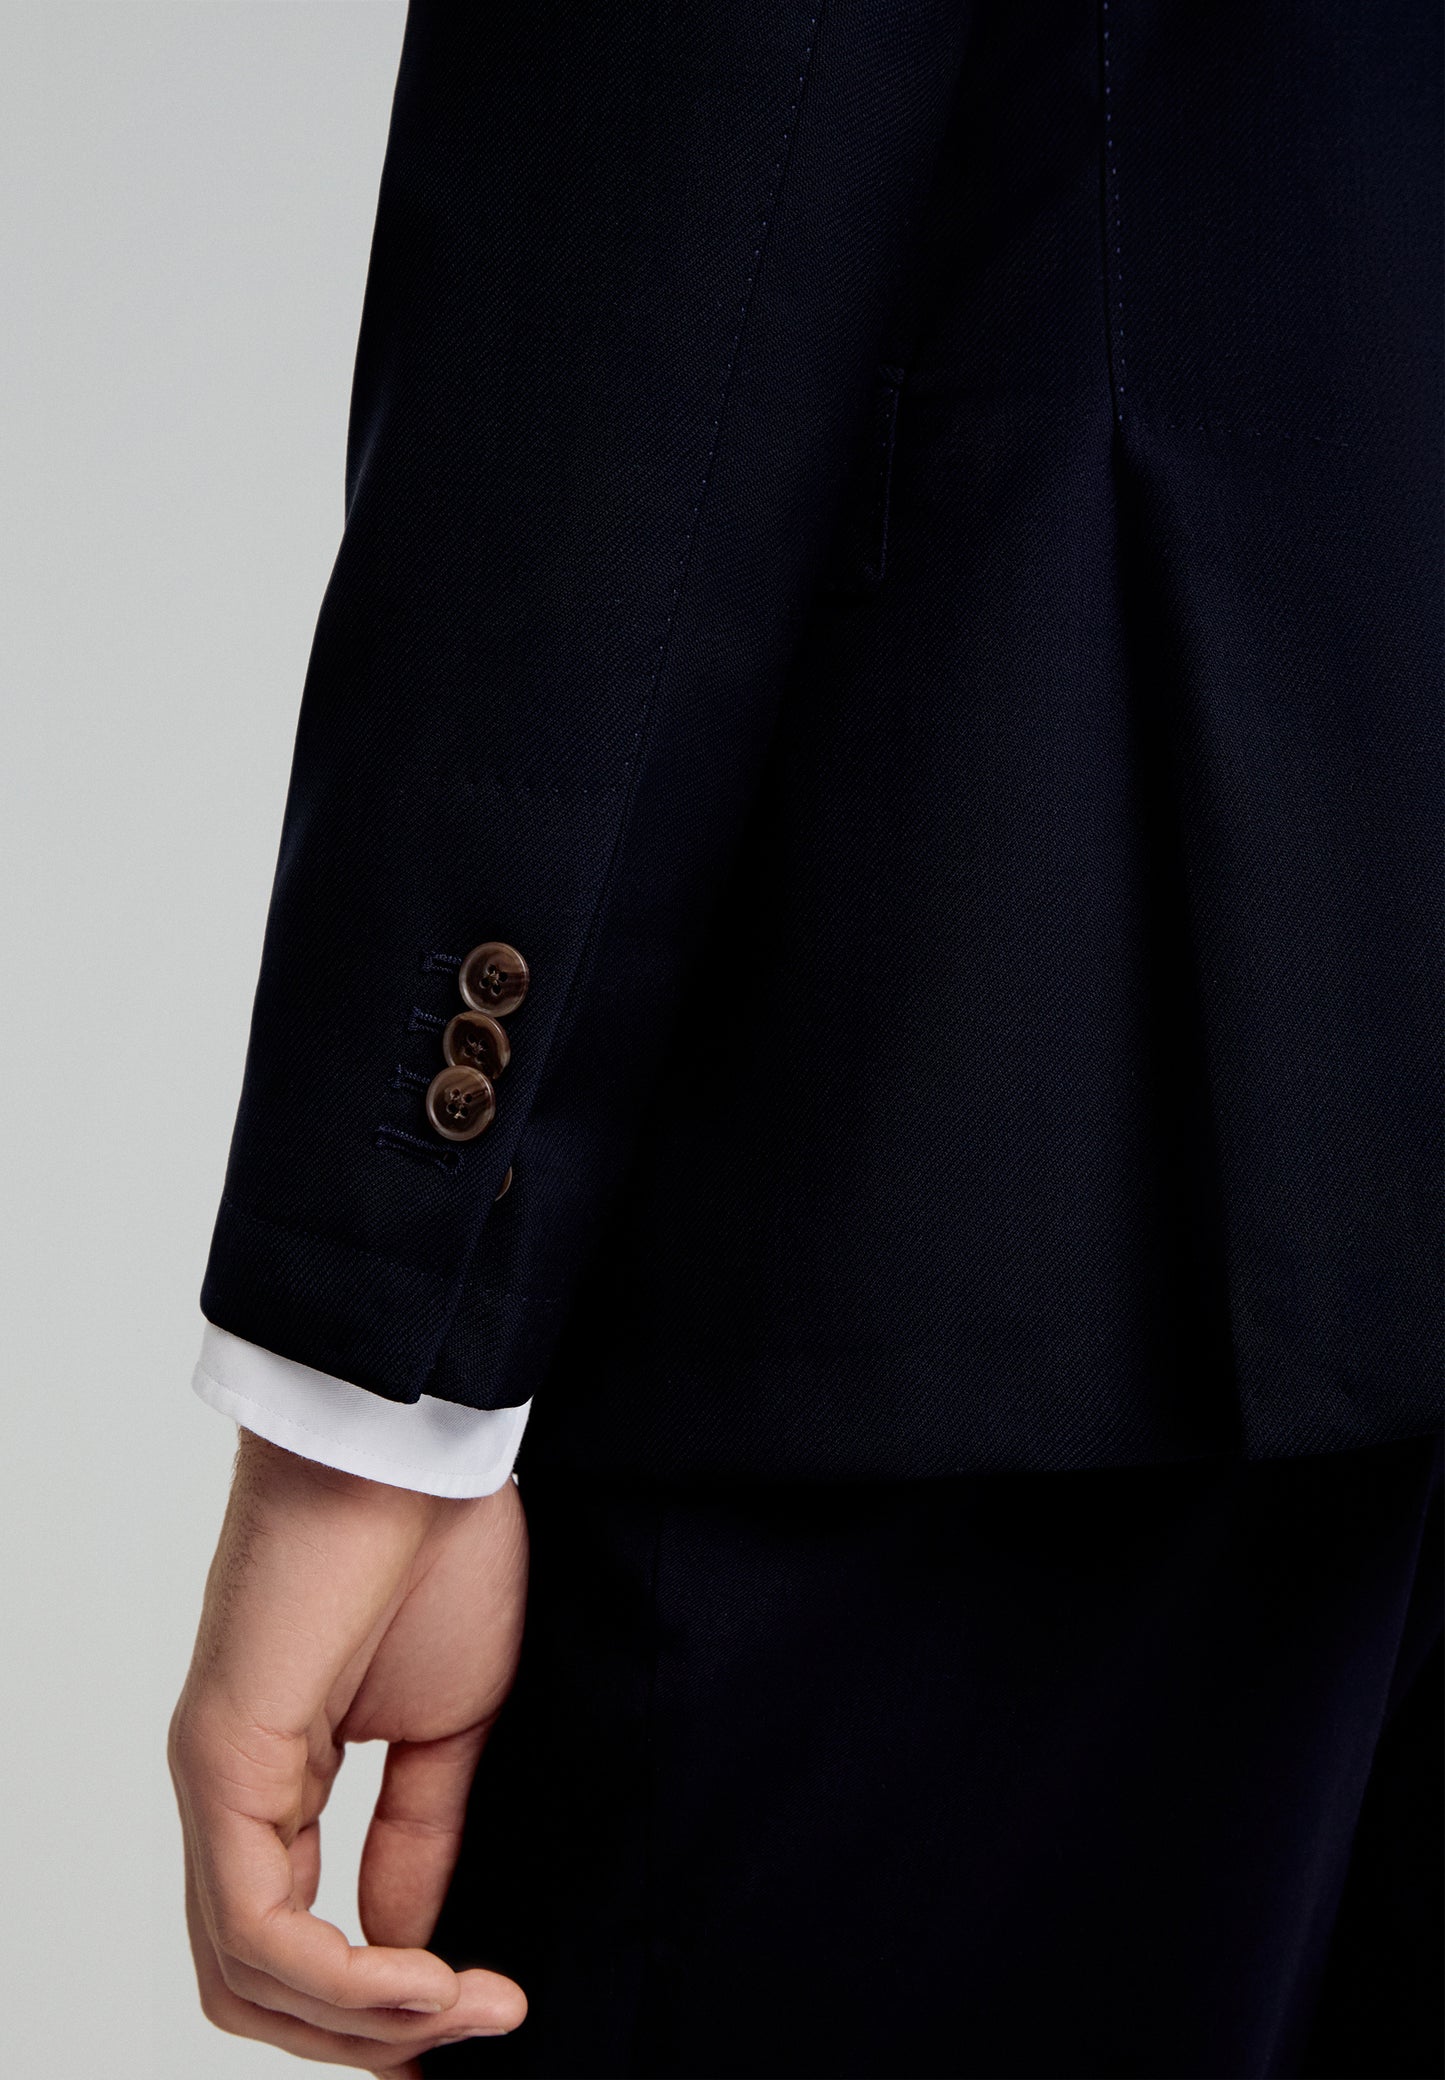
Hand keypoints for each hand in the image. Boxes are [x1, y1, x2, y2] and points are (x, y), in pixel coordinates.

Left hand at [169, 1430, 528, 2073]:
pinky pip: (258, 1922)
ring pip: (247, 1973)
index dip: (372, 2010)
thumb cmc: (435, 1551)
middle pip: (253, 1984)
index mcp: (274, 1778)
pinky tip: (430, 1978)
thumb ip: (418, 1840)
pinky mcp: (224, 1758)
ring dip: (365, 2021)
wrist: (413, 1448)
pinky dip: (344, 1978)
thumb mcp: (448, 1727)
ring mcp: (214, 1777)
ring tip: (470, 2006)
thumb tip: (407, 1949)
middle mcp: (226, 1789)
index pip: (288, 1943)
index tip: (476, 2019)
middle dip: (366, 2036)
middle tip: (469, 2033)